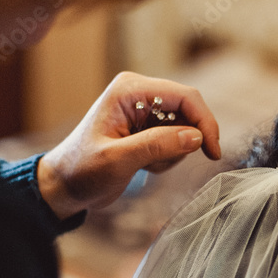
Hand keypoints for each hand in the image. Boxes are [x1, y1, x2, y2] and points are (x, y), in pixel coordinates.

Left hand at [37, 72, 220, 219]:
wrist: (64, 187)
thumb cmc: (81, 170)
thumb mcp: (118, 160)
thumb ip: (157, 145)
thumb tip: (196, 137)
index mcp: (130, 90)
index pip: (185, 96)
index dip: (205, 121)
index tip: (212, 150)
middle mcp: (140, 94)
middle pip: (189, 110)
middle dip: (184, 141)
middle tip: (161, 164)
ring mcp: (146, 110)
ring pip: (186, 128)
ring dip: (173, 153)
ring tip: (144, 165)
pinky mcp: (148, 127)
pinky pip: (177, 140)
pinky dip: (167, 158)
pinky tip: (143, 165)